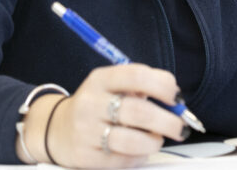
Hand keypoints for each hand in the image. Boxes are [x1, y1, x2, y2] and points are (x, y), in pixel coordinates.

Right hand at [43, 63, 188, 167]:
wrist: (56, 129)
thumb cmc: (97, 106)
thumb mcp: (112, 86)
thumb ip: (142, 88)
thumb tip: (176, 103)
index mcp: (101, 79)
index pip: (137, 75)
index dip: (163, 86)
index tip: (176, 98)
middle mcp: (91, 103)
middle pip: (139, 111)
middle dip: (168, 121)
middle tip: (180, 127)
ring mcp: (85, 131)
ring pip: (132, 140)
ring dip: (154, 142)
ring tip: (157, 139)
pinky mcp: (84, 156)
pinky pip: (122, 160)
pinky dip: (139, 156)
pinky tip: (140, 151)